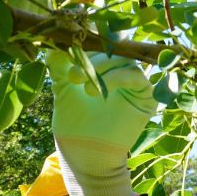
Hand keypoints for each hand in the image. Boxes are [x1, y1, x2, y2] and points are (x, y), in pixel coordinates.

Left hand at [46, 49, 155, 195]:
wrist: (85, 157)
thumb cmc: (73, 127)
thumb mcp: (63, 91)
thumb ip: (60, 67)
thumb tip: (51, 42)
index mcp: (101, 65)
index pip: (99, 40)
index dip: (86, 38)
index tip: (68, 45)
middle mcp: (119, 69)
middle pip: (113, 45)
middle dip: (91, 55)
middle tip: (72, 74)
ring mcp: (134, 82)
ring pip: (123, 58)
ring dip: (101, 68)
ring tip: (83, 87)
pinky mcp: (145, 96)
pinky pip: (137, 77)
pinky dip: (118, 78)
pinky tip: (101, 90)